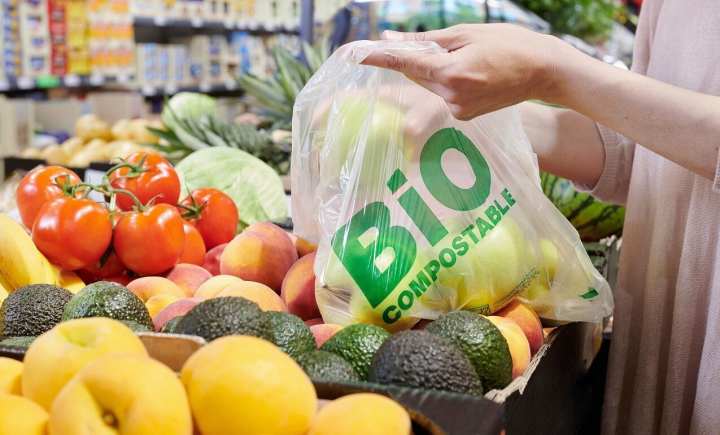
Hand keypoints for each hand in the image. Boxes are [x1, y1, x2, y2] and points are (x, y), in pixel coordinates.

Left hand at [362, 24, 560, 119]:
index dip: (378, 58)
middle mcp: (452, 97)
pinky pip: (443, 94)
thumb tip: (390, 38)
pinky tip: (471, 73)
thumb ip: (424, 40)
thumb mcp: (465, 34)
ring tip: (467, 57)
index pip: (405, 64)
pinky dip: (446, 81)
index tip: (356, 54)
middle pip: (417, 74)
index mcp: (452, 73)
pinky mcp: (464, 116)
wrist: (543, 71)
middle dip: (418, 58)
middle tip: (438, 43)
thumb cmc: (508, 44)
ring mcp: (458, 110)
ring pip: (429, 85)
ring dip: (434, 69)